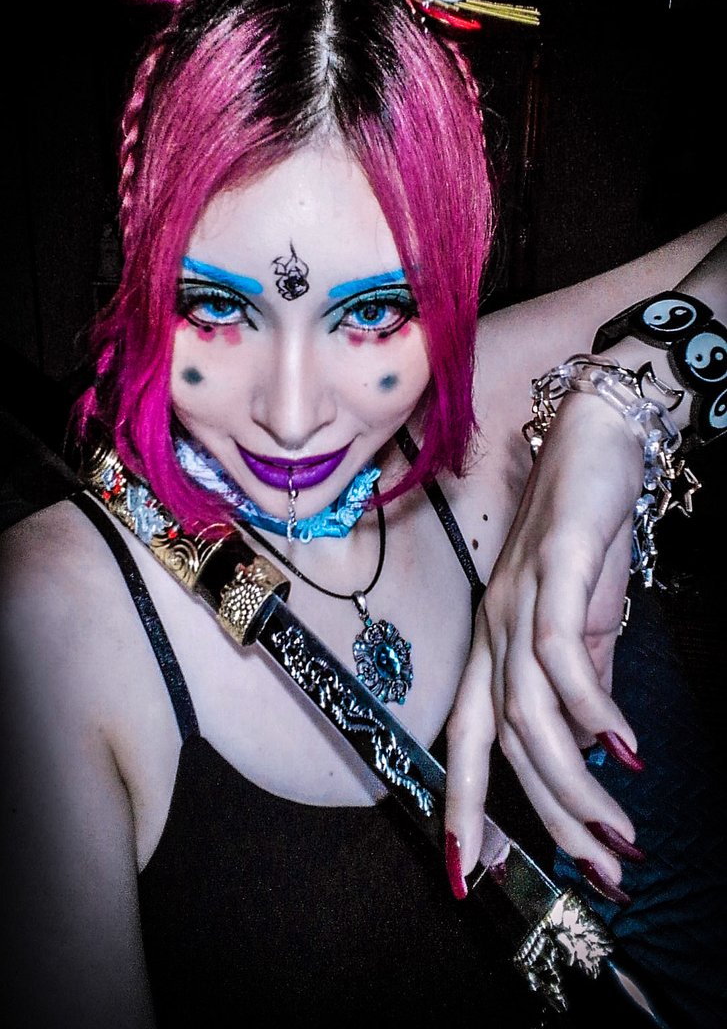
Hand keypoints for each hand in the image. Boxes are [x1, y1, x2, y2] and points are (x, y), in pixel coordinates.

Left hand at [445, 391, 645, 900]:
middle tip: (603, 875)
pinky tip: (626, 747)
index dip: (461, 806)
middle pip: (504, 744)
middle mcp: (493, 631)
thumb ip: (583, 686)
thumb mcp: (585, 628)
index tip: (467, 874)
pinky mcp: (555, 571)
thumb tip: (595, 751)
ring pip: (530, 713)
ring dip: (576, 783)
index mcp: (494, 649)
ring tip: (622, 833)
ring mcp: (519, 601)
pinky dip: (592, 708)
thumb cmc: (583, 539)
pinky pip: (560, 654)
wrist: (596, 447)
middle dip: (547, 820)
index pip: (468, 740)